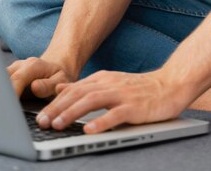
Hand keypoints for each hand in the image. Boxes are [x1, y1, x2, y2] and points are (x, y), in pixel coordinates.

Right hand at [7, 56, 74, 98]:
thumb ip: (49, 85)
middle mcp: (20, 65)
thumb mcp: (61, 80)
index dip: (10, 94)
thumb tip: (34, 87)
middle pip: (2, 79)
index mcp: (33, 65)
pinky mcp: (7, 76)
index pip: (16, 79)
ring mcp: (12, 69)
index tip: (8, 109)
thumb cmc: (59, 77)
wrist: (55, 68)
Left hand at [36, 69, 186, 132]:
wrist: (171, 84)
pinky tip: (90, 130)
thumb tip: (61, 87)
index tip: (39, 117)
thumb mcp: (110, 83)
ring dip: (73, 113)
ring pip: (92, 101)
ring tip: (59, 124)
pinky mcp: (135, 106)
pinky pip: (115, 114)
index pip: (73, 90)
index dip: (54, 102)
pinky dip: (101, 121)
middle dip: (57, 108)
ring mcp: (122, 94)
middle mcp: (109, 84)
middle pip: (78, 94)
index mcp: (102, 79)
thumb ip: (86, 86)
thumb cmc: (140, 89)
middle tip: (42, 122)